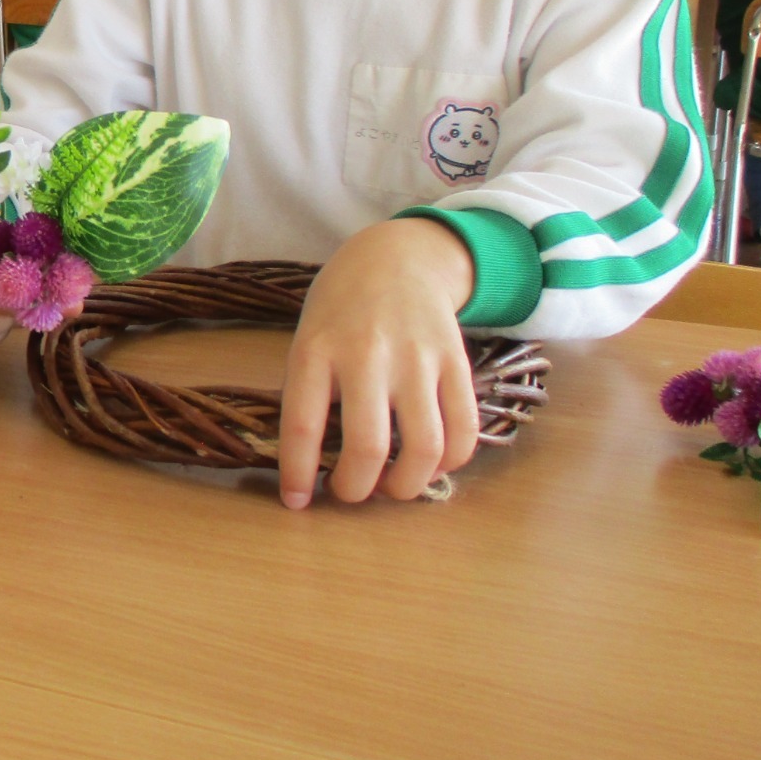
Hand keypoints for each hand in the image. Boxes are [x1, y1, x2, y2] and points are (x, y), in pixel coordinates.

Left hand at [277, 219, 479, 509]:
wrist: (397, 258)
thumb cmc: (341, 309)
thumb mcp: (308, 339)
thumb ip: (310, 394)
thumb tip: (312, 467)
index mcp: (316, 349)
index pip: (301, 424)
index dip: (298, 473)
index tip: (296, 501)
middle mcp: (367, 353)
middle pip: (367, 445)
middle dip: (356, 488)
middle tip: (349, 493)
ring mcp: (417, 356)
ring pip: (423, 445)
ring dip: (407, 485)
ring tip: (392, 487)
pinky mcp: (456, 360)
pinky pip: (463, 427)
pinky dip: (450, 461)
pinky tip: (431, 463)